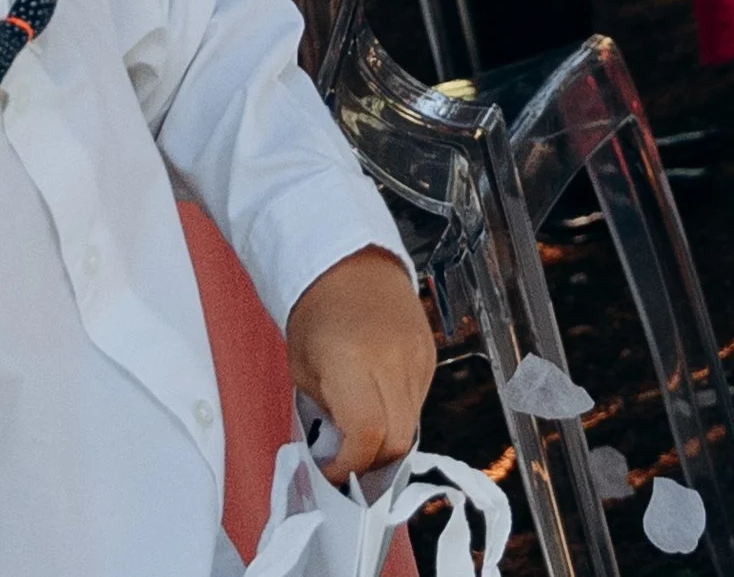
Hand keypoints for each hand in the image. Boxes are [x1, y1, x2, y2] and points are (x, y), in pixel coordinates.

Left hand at [284, 246, 434, 483]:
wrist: (351, 260)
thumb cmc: (316, 312)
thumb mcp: (303, 368)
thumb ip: (325, 414)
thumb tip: (341, 452)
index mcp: (352, 361)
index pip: (366, 436)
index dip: (349, 466)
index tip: (332, 474)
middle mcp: (393, 360)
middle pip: (397, 441)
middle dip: (372, 464)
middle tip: (348, 465)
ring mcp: (418, 356)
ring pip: (413, 426)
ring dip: (388, 442)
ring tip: (362, 438)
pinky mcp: (430, 354)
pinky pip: (420, 402)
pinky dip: (400, 417)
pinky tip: (378, 407)